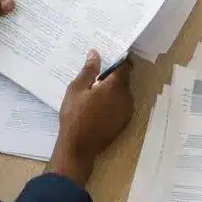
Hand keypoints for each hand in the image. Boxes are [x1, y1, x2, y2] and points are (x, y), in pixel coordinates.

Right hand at [52, 50, 134, 185]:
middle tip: (97, 73)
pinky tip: (99, 104)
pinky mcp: (124, 122)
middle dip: (113, 75)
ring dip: (113, 89)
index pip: (123, 65)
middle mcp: (126, 97)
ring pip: (123, 92)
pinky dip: (114, 101)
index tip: (108, 56)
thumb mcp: (76, 90)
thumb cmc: (74, 116)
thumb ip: (88, 70)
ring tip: (95, 90)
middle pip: (124, 79)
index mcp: (116, 86)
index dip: (117, 59)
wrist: (78, 147)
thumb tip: (95, 53)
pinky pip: (122, 105)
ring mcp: (127, 111)